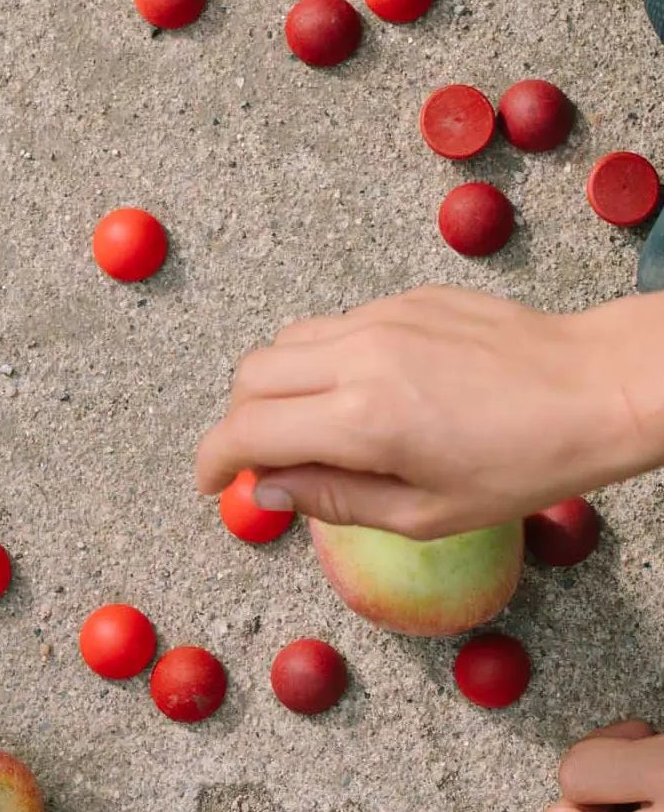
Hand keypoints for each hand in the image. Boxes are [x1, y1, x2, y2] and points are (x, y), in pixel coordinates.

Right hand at [195, 286, 663, 538]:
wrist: (597, 388)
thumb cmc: (526, 463)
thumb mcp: (425, 513)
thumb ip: (331, 500)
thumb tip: (265, 493)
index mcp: (363, 421)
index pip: (246, 431)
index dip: (213, 462)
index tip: (213, 483)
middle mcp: (361, 357)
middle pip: (250, 378)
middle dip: (241, 423)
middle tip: (267, 461)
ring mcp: (383, 318)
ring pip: (284, 343)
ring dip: (277, 388)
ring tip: (314, 427)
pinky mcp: (405, 298)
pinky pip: (333, 327)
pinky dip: (323, 362)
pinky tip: (366, 395)